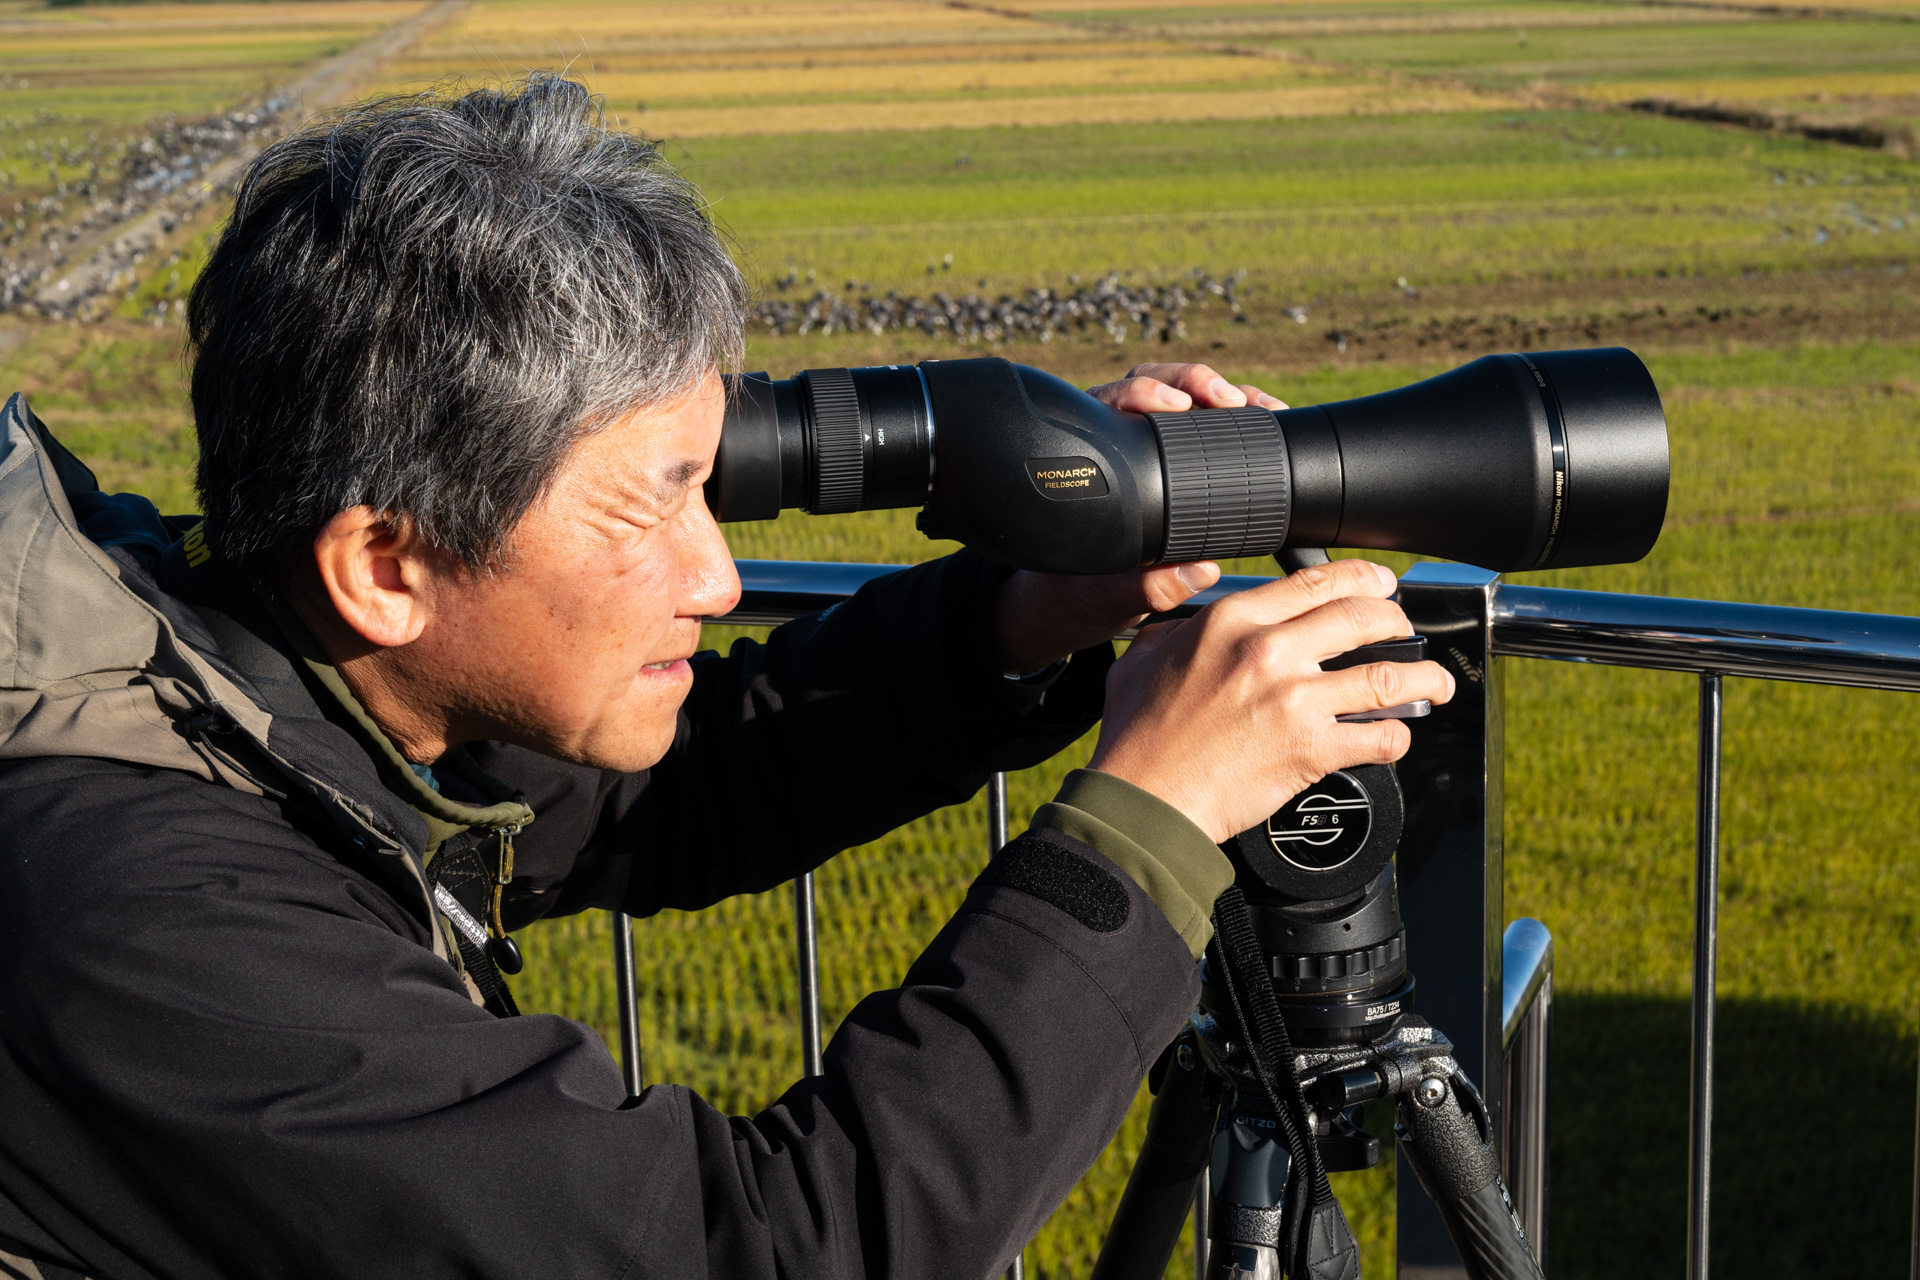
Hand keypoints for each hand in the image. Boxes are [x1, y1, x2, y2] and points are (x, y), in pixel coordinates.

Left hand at [994, 363, 1287, 671]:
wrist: (1090, 605)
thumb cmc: (1087, 592)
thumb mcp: (1107, 596)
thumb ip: (1144, 588)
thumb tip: (1197, 572)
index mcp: (1087, 461)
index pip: (1109, 404)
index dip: (1142, 392)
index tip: (1174, 404)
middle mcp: (1115, 440)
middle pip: (1153, 384)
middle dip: (1193, 381)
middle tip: (1229, 399)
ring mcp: (1150, 444)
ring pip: (1187, 396)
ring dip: (1227, 392)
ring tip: (1262, 406)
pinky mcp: (1182, 457)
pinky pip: (1212, 423)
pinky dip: (1243, 414)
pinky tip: (1271, 418)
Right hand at [1086, 558, 1456, 843]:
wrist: (1143, 799)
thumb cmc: (1137, 739)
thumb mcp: (1142, 661)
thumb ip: (1172, 629)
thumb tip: (1188, 619)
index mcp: (1232, 623)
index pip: (1315, 582)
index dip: (1361, 579)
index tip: (1378, 586)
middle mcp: (1269, 652)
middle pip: (1362, 618)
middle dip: (1397, 621)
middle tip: (1405, 631)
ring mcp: (1295, 701)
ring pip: (1387, 676)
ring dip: (1421, 678)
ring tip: (1433, 684)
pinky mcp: (1311, 749)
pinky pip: (1377, 737)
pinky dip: (1396, 736)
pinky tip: (1395, 736)